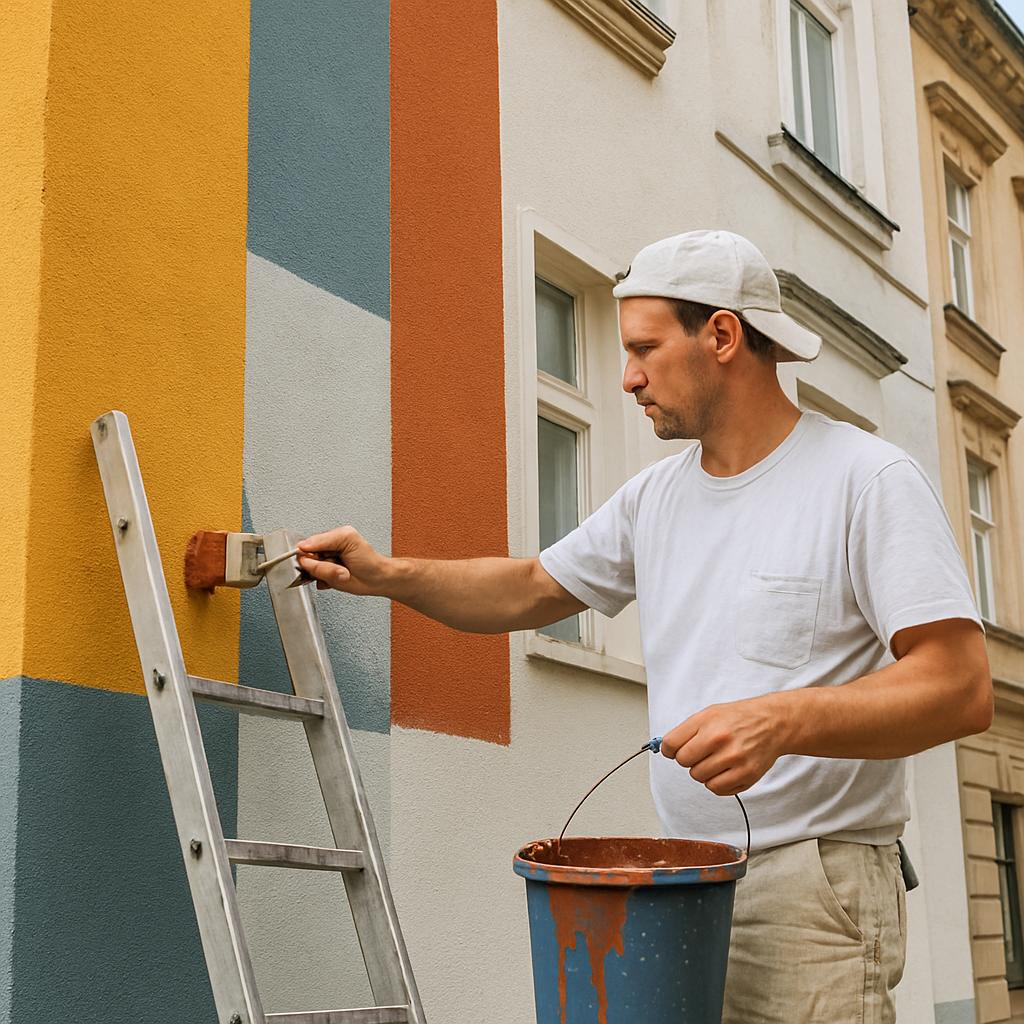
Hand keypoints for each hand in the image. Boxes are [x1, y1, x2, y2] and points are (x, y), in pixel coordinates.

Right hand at [296, 526, 388, 594]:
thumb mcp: (347, 539)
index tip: (323, 558)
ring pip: (311, 573)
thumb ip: (324, 540)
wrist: (377, 578)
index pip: (304, 545)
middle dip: (323, 566)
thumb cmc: (368, 558)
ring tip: (342, 572)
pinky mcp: (325, 579)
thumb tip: (303, 545)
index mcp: (326, 538)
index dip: (310, 554)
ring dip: (327, 575)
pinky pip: (316, 582)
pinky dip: (326, 583)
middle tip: (339, 566)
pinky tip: (338, 579)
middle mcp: (322, 552)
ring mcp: (323, 566)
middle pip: (306, 561)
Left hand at [660, 695, 787, 795]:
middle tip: (701, 751)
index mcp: (708, 723)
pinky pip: (716, 789)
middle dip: (689, 758)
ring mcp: (734, 759)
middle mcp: (720, 740)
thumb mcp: (709, 713)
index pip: (671, 745)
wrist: (773, 723)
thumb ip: (685, 730)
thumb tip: (665, 749)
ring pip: (699, 777)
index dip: (669, 750)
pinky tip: (725, 769)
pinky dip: (716, 782)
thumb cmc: (738, 718)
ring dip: (703, 771)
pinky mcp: (746, 776)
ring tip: (716, 759)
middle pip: (684, 762)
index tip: (673, 750)